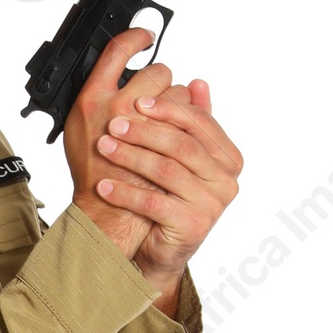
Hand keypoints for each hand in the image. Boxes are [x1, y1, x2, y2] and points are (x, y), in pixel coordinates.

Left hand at [64, 28, 242, 301]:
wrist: (160, 250)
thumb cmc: (168, 199)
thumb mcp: (179, 158)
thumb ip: (191, 124)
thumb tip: (197, 82)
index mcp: (228, 157)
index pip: (199, 122)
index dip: (168, 108)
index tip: (137, 101)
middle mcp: (226, 180)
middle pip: (182, 144)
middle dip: (144, 131)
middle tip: (114, 123)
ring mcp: (212, 204)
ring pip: (167, 170)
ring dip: (131, 156)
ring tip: (105, 148)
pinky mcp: (192, 226)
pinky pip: (154, 202)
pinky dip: (125, 192)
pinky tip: (104, 185)